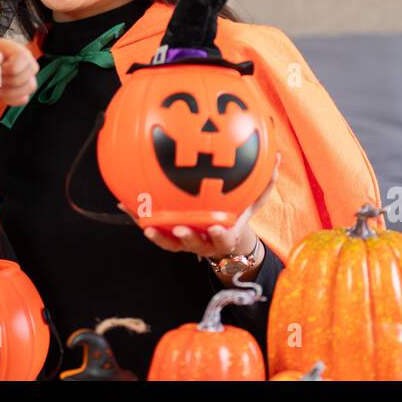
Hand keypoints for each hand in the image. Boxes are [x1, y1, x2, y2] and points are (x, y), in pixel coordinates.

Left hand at [0, 37, 38, 106]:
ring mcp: (25, 76)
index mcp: (16, 49)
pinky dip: (11, 99)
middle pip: (29, 74)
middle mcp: (25, 62)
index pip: (23, 58)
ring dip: (10, 91)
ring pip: (30, 86)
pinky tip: (1, 93)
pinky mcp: (21, 89)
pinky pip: (24, 98)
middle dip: (9, 80)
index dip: (9, 68)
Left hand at [123, 153, 280, 260]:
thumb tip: (278, 158)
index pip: (224, 238)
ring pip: (169, 242)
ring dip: (158, 235)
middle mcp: (202, 241)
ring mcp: (184, 241)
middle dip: (187, 238)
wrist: (223, 239)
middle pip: (194, 244)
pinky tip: (123, 200)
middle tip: (180, 228)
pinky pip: (151, 226)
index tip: (217, 227)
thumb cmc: (238, 215)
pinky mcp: (167, 234)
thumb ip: (266, 182)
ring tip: (145, 224)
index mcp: (224, 235)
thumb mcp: (254, 200)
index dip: (220, 235)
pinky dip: (137, 216)